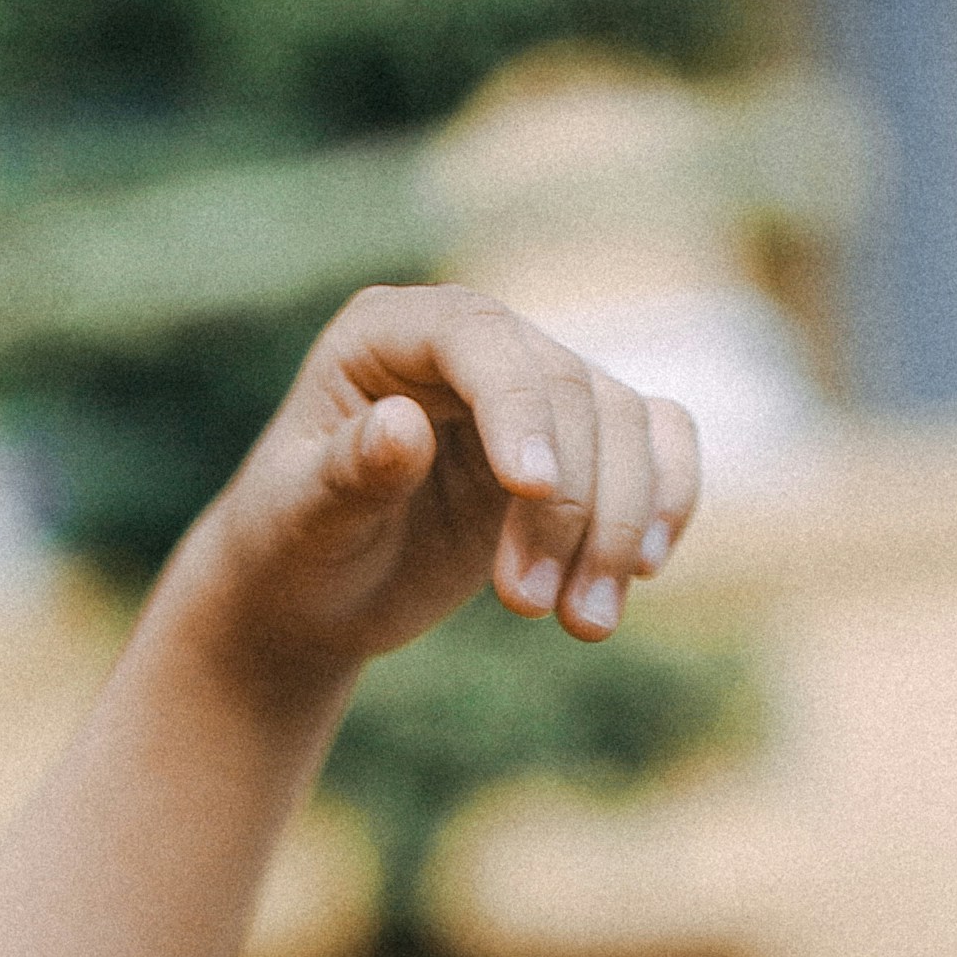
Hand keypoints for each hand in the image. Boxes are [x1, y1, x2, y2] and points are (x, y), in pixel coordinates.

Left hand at [149, 288, 702, 719]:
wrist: (311, 595)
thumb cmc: (288, 546)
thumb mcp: (299, 518)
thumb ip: (351, 472)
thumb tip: (403, 425)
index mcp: (386, 332)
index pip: (476, 337)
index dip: (515, 404)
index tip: (531, 488)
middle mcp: (469, 344)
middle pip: (565, 388)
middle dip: (567, 502)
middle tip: (530, 607)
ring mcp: (529, 391)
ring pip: (624, 422)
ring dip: (620, 525)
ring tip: (582, 624)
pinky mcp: (574, 445)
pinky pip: (657, 443)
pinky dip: (668, 501)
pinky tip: (644, 573)